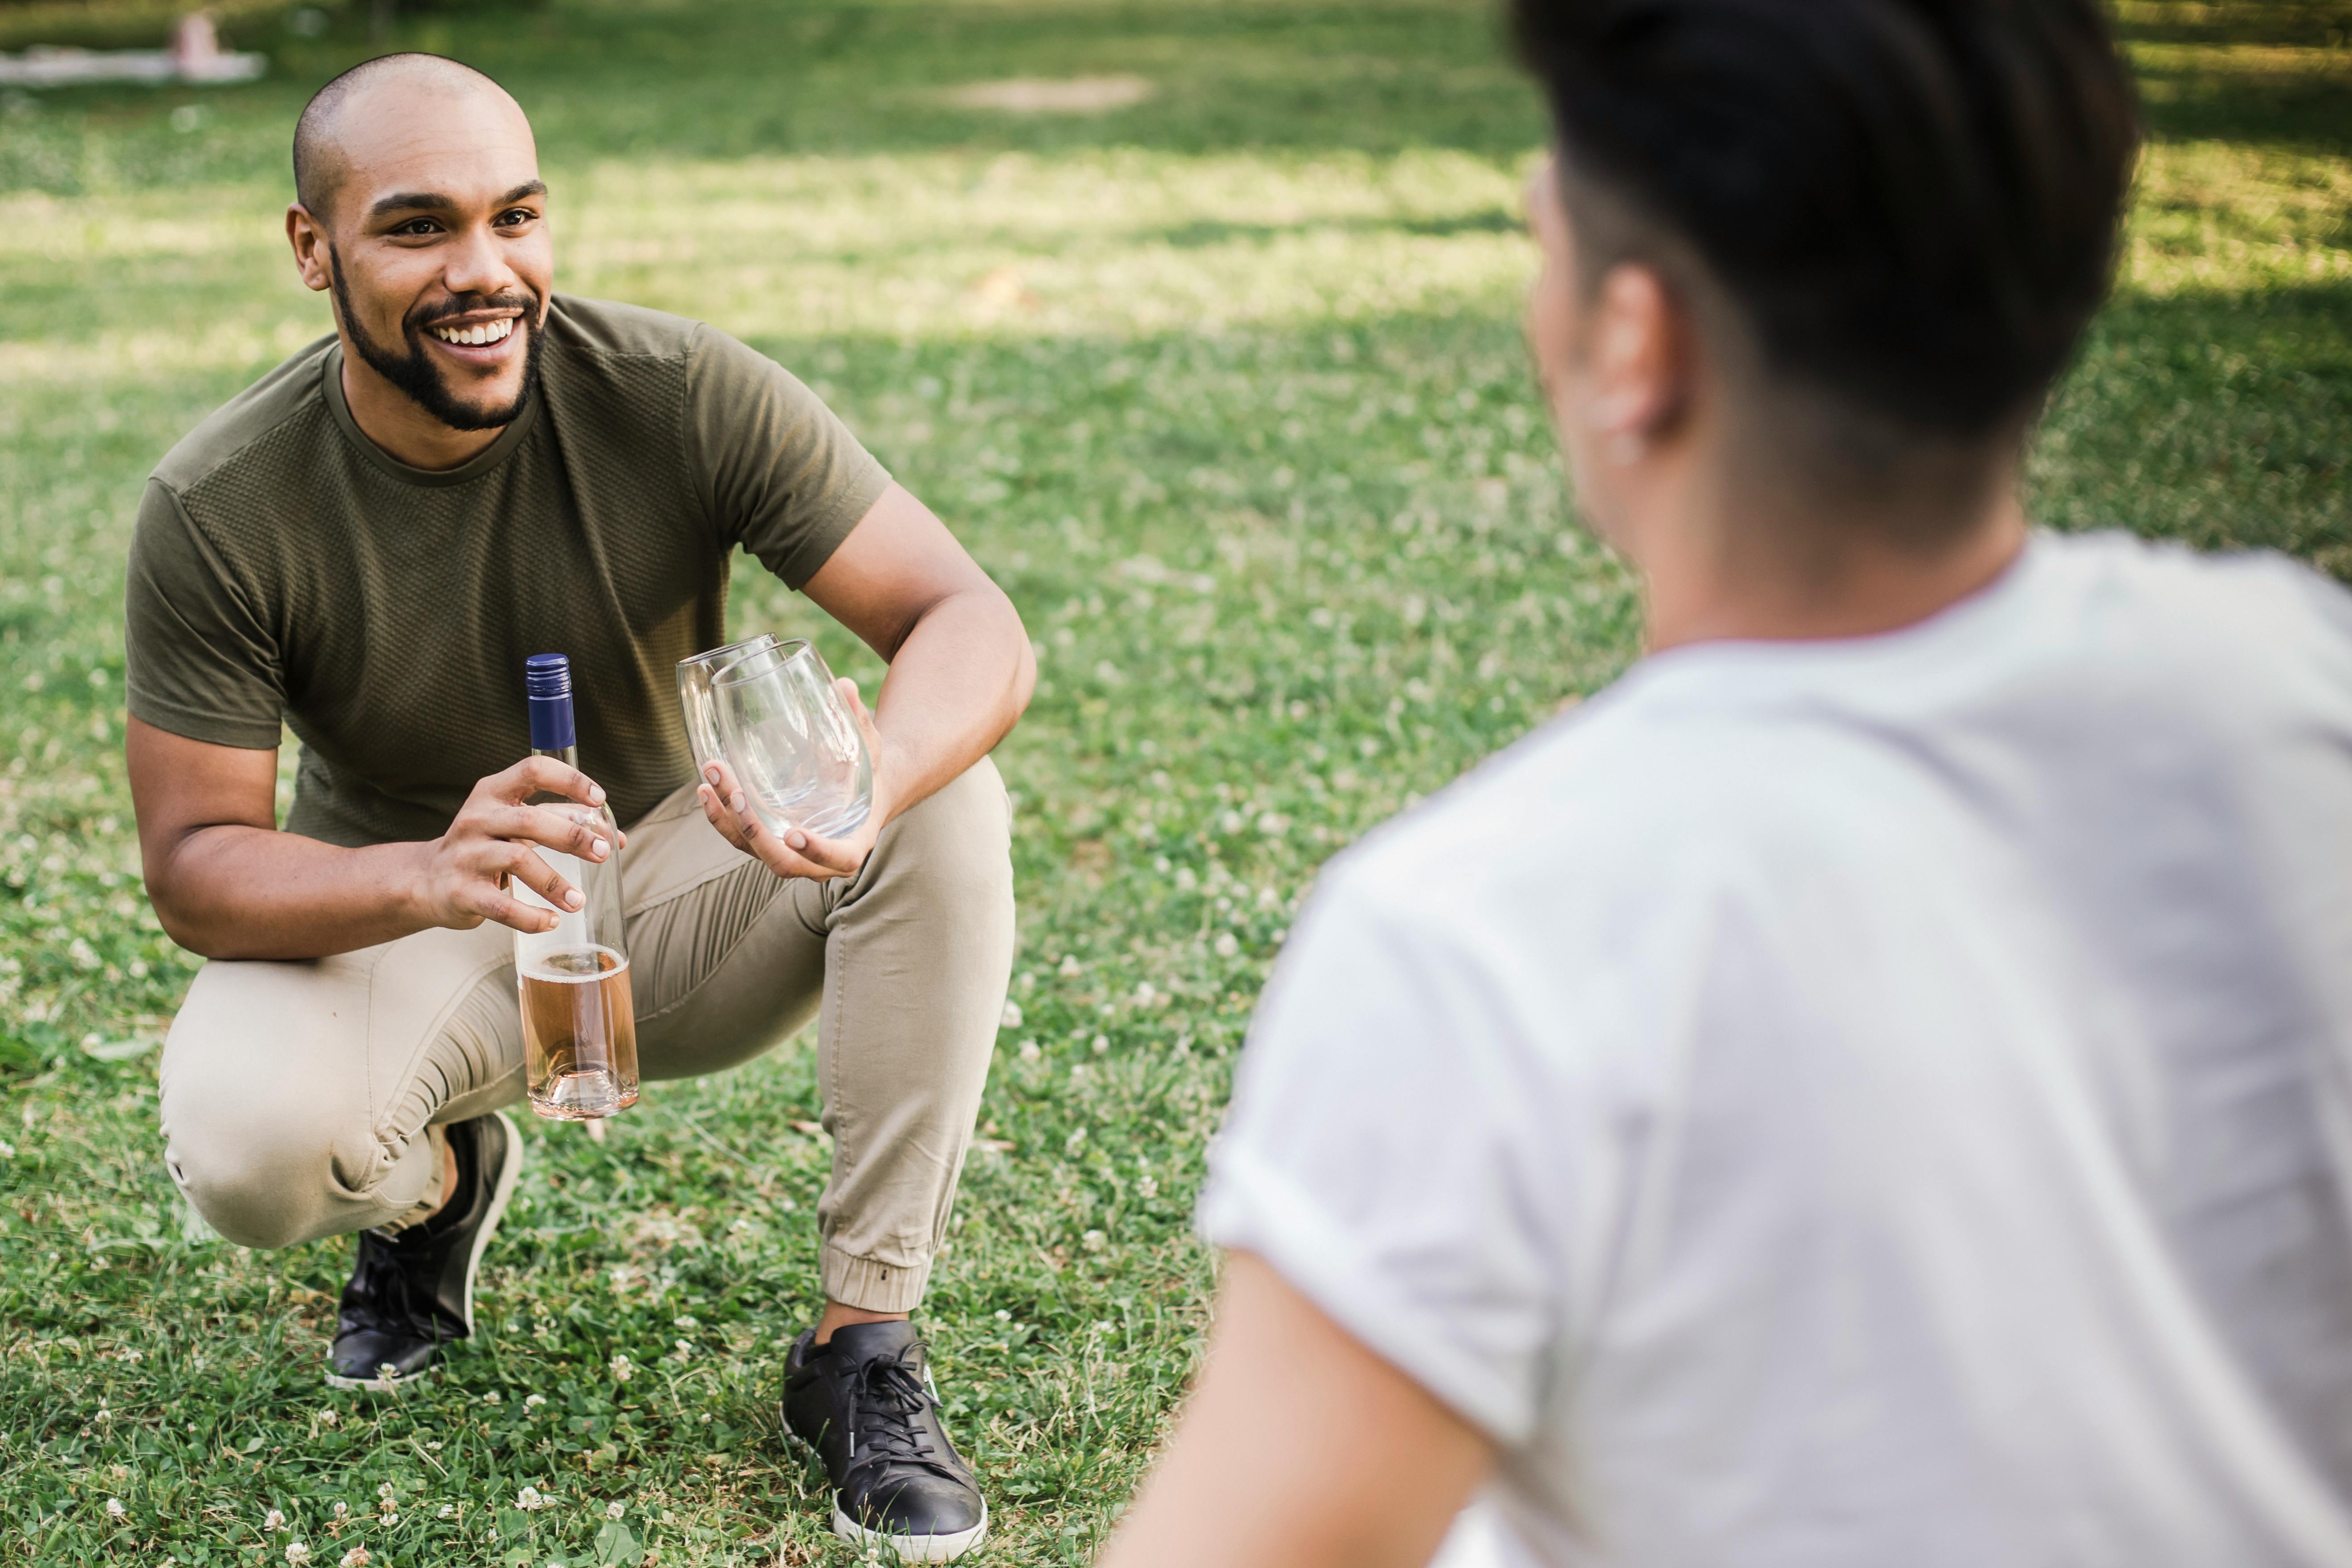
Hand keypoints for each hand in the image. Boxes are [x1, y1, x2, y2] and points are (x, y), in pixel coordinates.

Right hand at [410, 755, 626, 933]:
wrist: (427, 880)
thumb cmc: (486, 846)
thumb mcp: (515, 823)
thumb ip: (562, 821)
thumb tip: (615, 838)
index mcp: (494, 793)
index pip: (533, 771)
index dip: (570, 781)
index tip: (599, 799)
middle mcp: (478, 818)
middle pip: (531, 820)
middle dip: (573, 837)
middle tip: (603, 853)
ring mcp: (467, 854)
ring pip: (519, 861)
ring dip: (555, 884)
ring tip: (578, 901)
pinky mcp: (461, 891)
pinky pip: (501, 905)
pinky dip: (530, 916)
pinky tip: (550, 921)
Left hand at [698, 677, 887, 881]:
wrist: (860, 789)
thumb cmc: (869, 770)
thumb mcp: (868, 746)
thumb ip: (857, 720)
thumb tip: (842, 685)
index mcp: (853, 842)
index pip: (839, 859)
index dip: (817, 852)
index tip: (795, 833)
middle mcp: (818, 859)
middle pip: (782, 860)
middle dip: (754, 829)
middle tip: (737, 795)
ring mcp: (790, 853)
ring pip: (753, 849)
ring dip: (729, 820)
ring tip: (710, 782)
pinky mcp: (769, 840)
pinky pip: (740, 838)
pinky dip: (720, 818)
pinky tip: (705, 790)